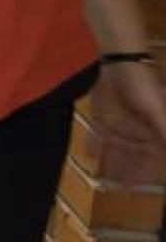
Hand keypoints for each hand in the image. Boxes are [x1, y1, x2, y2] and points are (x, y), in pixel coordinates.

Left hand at [93, 61, 165, 183]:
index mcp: (153, 129)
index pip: (150, 157)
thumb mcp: (158, 111)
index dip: (144, 173)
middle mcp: (137, 127)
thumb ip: (165, 132)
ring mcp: (120, 120)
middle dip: (127, 171)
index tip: (137, 188)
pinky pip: (100, 131)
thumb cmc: (145, 86)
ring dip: (112, 161)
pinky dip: (96, 142)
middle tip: (119, 189)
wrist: (123, 61)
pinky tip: (91, 154)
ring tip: (105, 177)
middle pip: (132, 155)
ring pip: (116, 146)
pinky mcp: (104, 112)